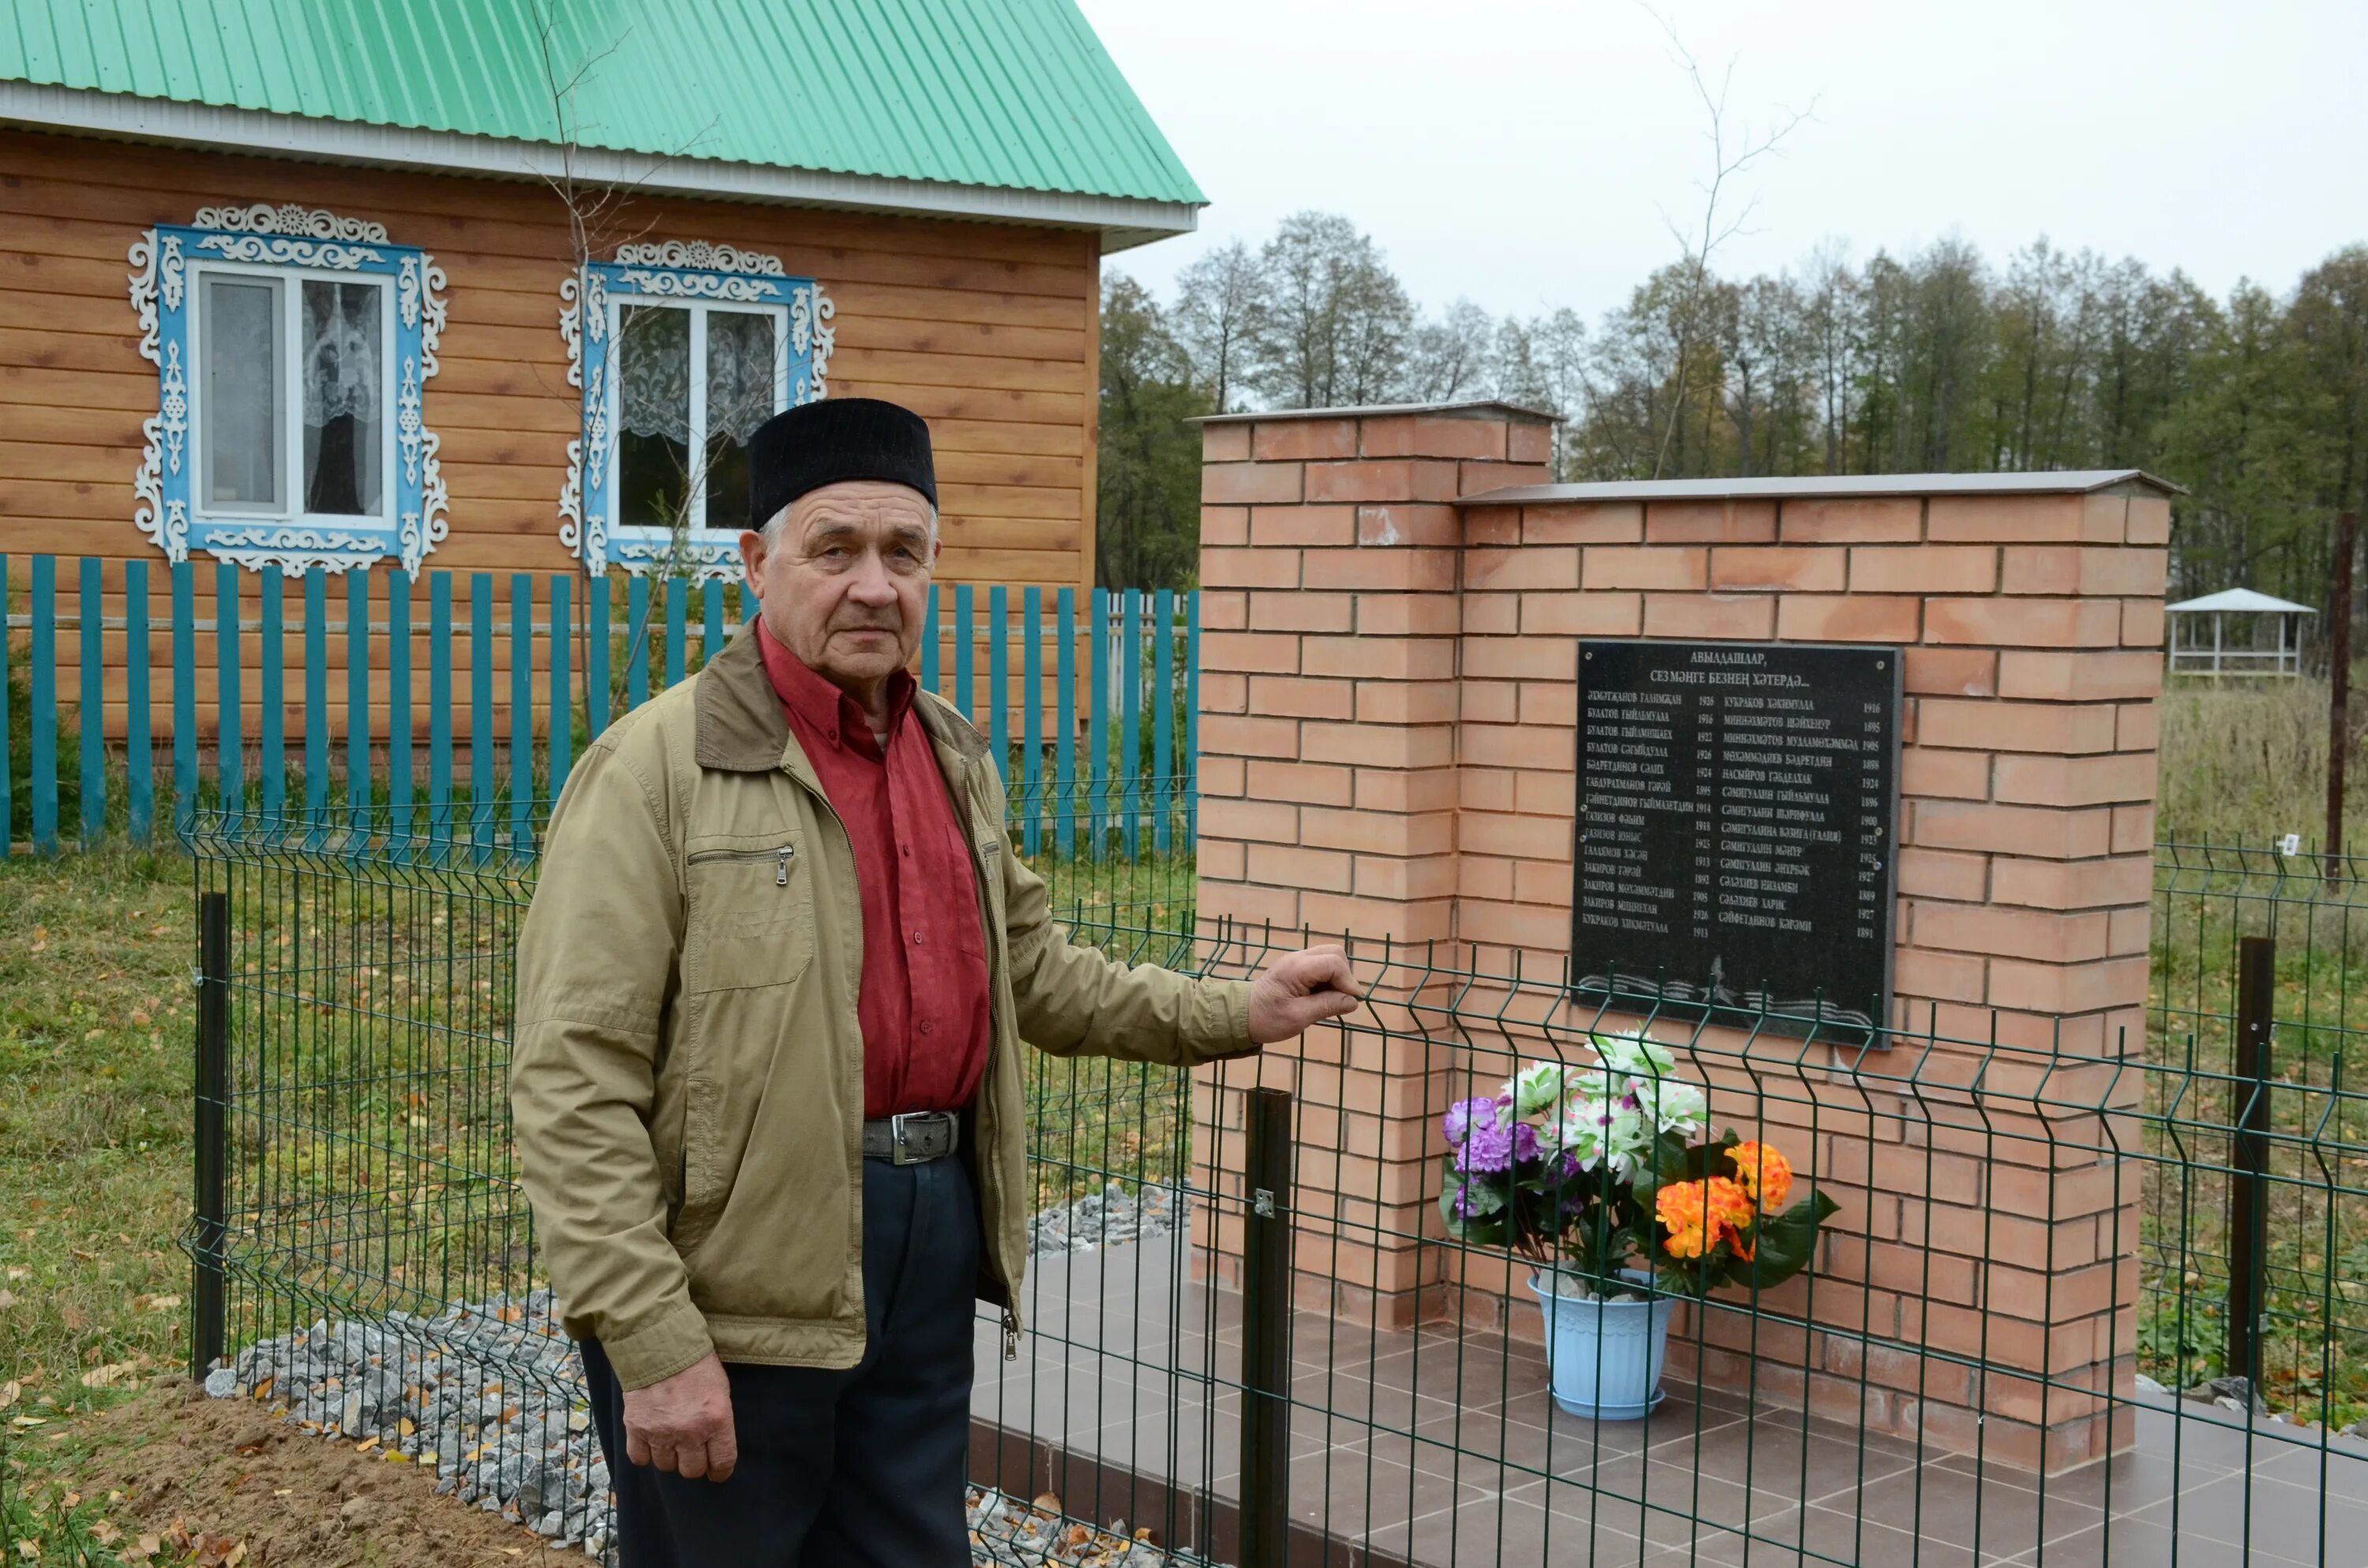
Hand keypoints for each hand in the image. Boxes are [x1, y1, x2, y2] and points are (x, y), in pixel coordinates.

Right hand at [622, 1352, 736, 1481]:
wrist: (660, 1344)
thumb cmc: (696, 1364)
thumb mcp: (720, 1390)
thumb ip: (718, 1421)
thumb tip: (715, 1448)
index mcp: (716, 1420)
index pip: (722, 1462)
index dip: (720, 1472)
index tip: (717, 1473)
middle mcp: (689, 1431)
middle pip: (692, 1470)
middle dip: (694, 1463)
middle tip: (692, 1450)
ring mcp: (661, 1432)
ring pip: (666, 1466)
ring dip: (670, 1456)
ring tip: (671, 1440)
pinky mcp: (636, 1428)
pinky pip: (640, 1458)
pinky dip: (645, 1453)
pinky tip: (651, 1441)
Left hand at [1245, 944, 1361, 1043]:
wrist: (1241, 1015)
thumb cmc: (1267, 1019)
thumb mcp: (1298, 1017)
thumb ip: (1327, 1006)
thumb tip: (1353, 1002)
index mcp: (1296, 968)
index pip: (1334, 963)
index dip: (1348, 981)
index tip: (1352, 1002)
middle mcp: (1298, 958)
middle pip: (1335, 953)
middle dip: (1344, 975)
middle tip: (1341, 999)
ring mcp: (1297, 960)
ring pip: (1329, 957)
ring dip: (1337, 977)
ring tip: (1331, 1000)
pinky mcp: (1297, 967)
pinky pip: (1321, 965)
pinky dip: (1328, 978)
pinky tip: (1322, 996)